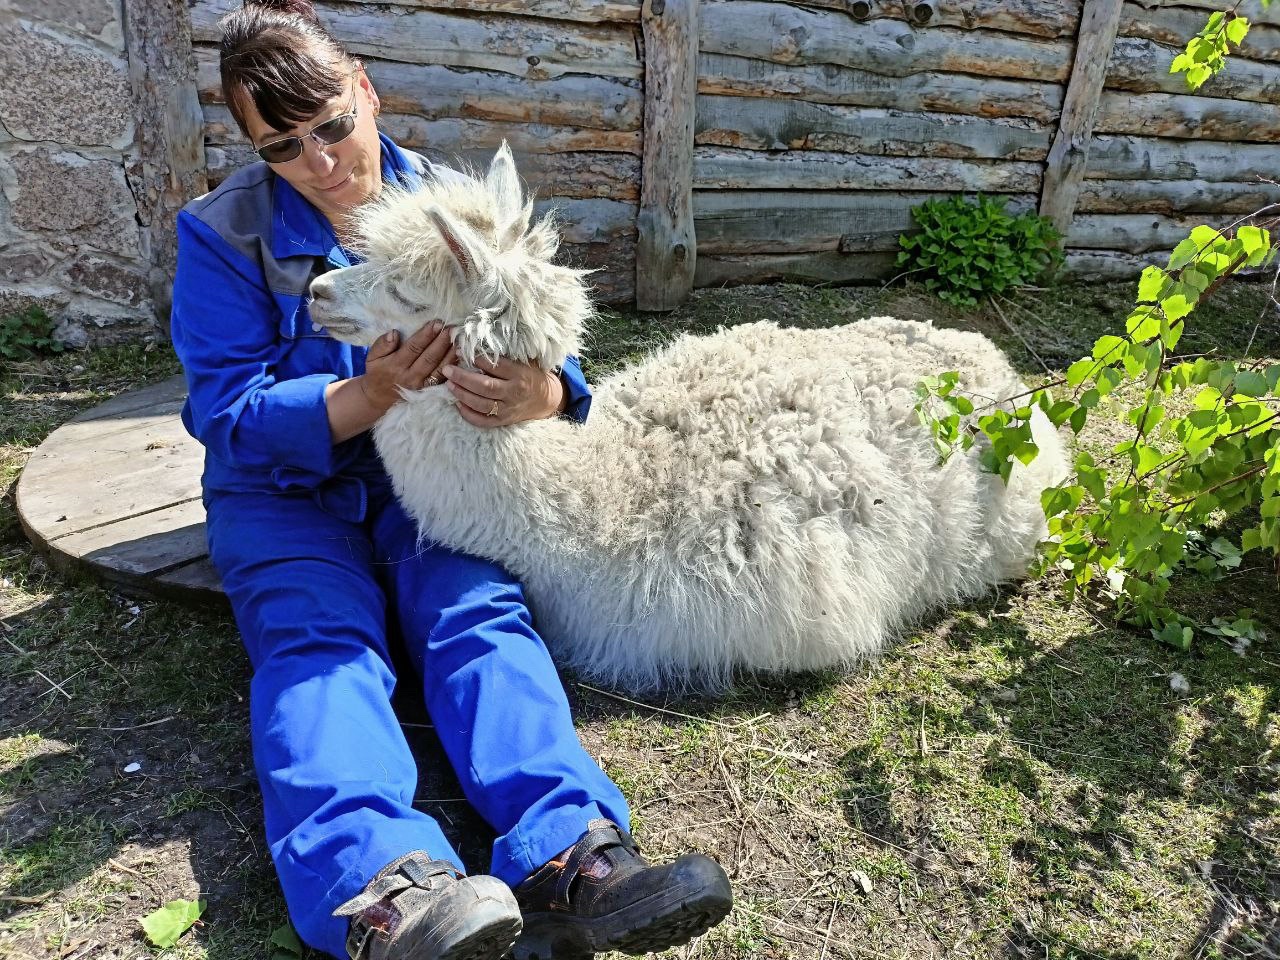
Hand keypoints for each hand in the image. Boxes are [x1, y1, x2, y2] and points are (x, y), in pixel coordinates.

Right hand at [359, 320, 457, 412]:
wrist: (378, 398)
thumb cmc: (377, 372)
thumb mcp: (372, 357)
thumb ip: (382, 344)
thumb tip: (394, 333)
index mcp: (396, 365)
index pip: (414, 348)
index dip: (426, 335)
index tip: (437, 323)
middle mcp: (410, 376)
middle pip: (429, 357)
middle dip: (442, 341)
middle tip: (452, 328)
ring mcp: (421, 385)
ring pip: (439, 368)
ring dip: (450, 353)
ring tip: (459, 339)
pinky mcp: (429, 391)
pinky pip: (442, 378)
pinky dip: (452, 366)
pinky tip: (459, 355)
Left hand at [443, 356, 564, 427]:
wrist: (546, 400)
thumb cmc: (531, 375)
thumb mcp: (525, 361)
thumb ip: (506, 354)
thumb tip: (479, 343)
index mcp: (520, 375)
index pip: (496, 367)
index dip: (477, 359)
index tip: (460, 351)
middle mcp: (514, 393)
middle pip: (485, 387)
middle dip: (463, 378)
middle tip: (447, 369)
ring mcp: (508, 409)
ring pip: (482, 404)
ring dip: (462, 394)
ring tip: (448, 384)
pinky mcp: (503, 421)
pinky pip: (484, 421)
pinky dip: (469, 415)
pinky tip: (458, 404)